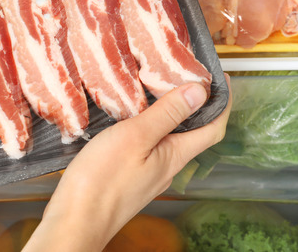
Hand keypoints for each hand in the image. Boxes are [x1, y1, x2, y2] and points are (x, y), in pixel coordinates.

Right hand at [24, 76, 232, 250]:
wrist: (75, 221)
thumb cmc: (102, 181)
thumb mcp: (136, 137)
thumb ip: (167, 115)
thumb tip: (200, 92)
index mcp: (175, 156)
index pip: (214, 128)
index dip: (222, 103)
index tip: (221, 78)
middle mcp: (166, 167)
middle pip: (193, 133)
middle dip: (195, 104)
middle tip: (185, 75)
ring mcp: (148, 173)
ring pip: (169, 139)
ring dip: (170, 114)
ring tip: (158, 89)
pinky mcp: (129, 177)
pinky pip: (148, 147)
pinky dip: (149, 126)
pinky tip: (131, 117)